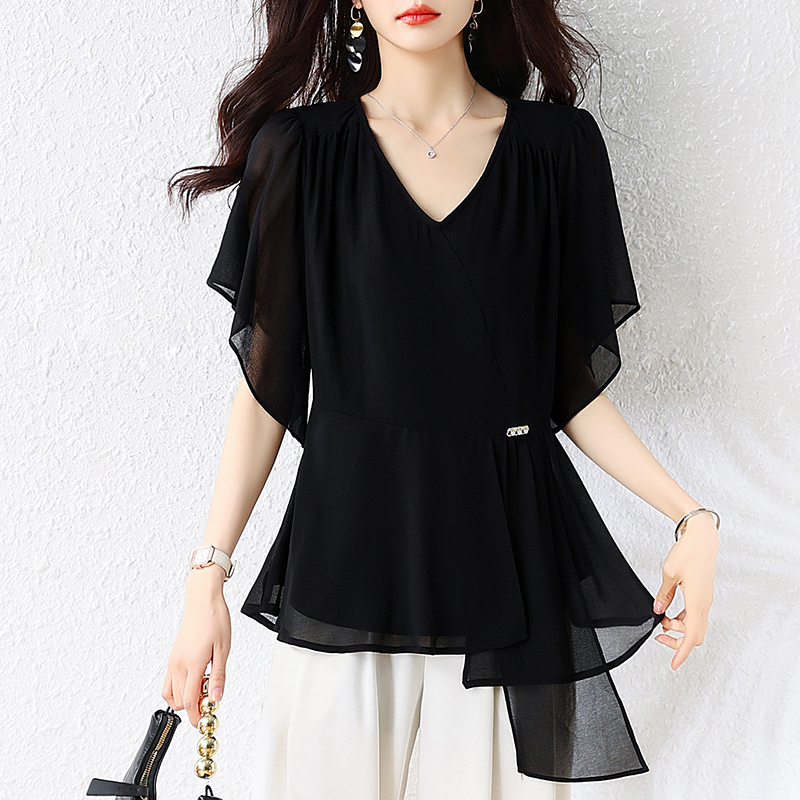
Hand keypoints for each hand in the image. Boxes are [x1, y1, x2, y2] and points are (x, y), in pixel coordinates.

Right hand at [162, 565, 230, 726]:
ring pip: (172, 695)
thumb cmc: (215, 619)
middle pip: (180, 702)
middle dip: (194, 708)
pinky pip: (168, 684)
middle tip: (211, 701)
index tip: (207, 721)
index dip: (198, 716)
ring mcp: (173, 661)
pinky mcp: (172, 658)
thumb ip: (218, 676)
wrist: (203, 601)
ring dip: (186, 700)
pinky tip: (194, 684)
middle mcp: (178, 665)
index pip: (190, 702)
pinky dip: (177, 691)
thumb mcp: (223, 649)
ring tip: (204, 689)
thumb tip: (215, 698)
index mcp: (193, 664)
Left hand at [652, 513, 718, 670]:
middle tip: (658, 635)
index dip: (681, 652)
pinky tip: (669, 613)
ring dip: (678, 628)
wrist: (703, 538)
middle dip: (677, 641)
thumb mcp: (668, 574)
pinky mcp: (703, 595)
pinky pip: (695, 615)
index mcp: (698, 602)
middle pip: (695, 635)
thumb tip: (657, 611)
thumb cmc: (687, 553)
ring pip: (695, 626)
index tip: (673, 664)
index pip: (691, 636)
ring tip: (660, 620)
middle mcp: (705, 604)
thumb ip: (663, 595)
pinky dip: (682, 619)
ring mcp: (705, 600)